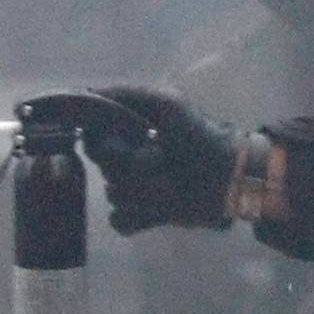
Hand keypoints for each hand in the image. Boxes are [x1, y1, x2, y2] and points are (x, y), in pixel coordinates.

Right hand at [77, 86, 239, 234]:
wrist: (228, 177)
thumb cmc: (198, 136)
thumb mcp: (166, 105)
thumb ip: (125, 94)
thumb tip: (85, 92)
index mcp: (127, 134)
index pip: (93, 140)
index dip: (107, 143)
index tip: (129, 140)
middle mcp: (125, 161)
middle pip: (103, 169)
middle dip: (130, 165)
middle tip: (159, 160)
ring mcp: (133, 190)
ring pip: (113, 195)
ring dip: (142, 190)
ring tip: (168, 185)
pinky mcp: (141, 217)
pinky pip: (119, 221)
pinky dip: (137, 218)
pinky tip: (157, 210)